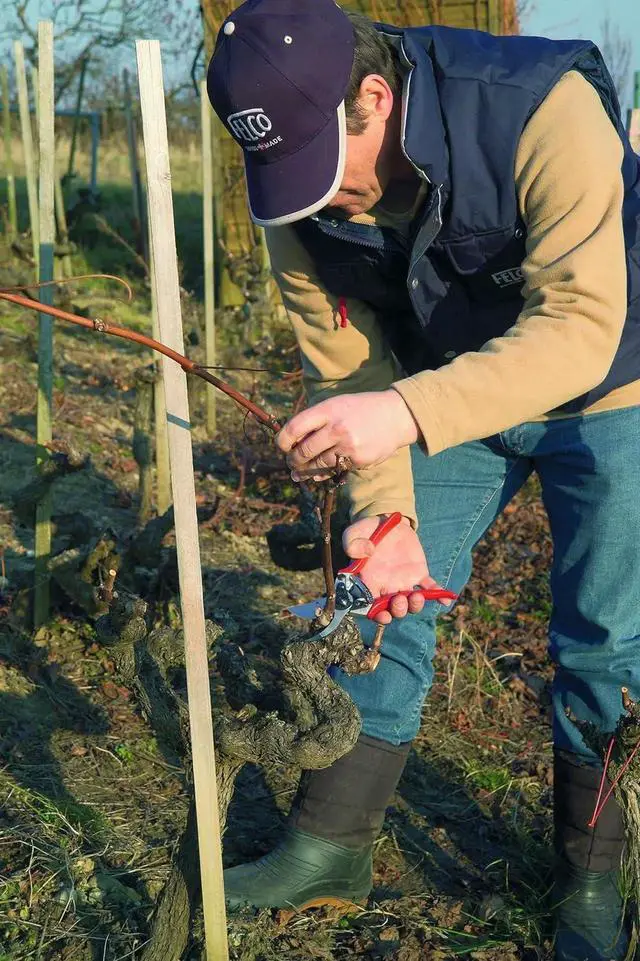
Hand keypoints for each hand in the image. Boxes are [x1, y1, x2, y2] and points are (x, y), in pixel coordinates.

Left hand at [276, 390, 418, 481]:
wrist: (395, 416)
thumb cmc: (360, 409)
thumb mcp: (337, 404)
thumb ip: (316, 420)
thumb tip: (291, 441)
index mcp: (328, 410)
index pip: (294, 428)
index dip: (283, 441)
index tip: (282, 446)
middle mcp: (336, 428)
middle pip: (304, 450)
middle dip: (293, 459)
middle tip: (291, 462)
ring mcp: (348, 446)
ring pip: (317, 464)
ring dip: (305, 470)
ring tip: (299, 472)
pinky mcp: (358, 460)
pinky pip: (334, 470)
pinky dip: (323, 474)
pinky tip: (317, 474)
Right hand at [343, 516, 451, 624]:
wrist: (386, 521)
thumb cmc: (366, 531)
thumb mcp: (353, 533)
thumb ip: (352, 544)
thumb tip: (366, 552)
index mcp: (368, 582)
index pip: (371, 607)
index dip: (377, 616)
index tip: (384, 615)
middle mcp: (386, 586)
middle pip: (394, 609)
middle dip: (398, 610)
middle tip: (400, 599)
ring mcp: (404, 581)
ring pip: (411, 602)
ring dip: (416, 605)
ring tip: (417, 596)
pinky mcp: (418, 573)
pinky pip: (430, 587)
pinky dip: (438, 594)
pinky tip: (445, 598)